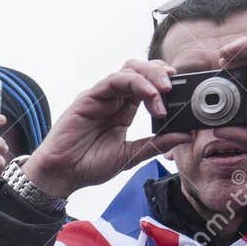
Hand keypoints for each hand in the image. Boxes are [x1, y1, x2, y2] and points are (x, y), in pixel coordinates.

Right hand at [21, 60, 192, 199]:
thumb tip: (184, 135)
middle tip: (176, 86)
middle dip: (161, 74)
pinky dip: (137, 84)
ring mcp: (101, 96)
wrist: (62, 175)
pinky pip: (115, 80)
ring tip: (166, 92)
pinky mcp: (89, 98)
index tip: (185, 91)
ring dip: (151, 76)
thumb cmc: (89, 166)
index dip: (165, 82)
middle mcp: (113, 99)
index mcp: (123, 110)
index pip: (148, 85)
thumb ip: (156, 144)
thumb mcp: (131, 155)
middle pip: (140, 70)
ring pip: (129, 70)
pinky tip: (151, 97)